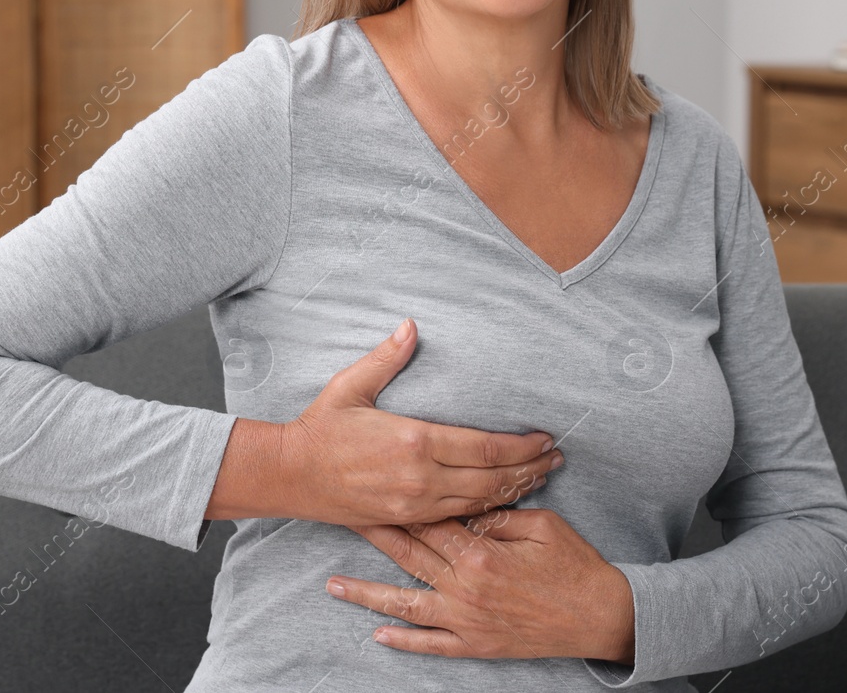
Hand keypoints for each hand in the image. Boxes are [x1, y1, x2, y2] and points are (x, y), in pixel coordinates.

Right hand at [279, 318, 564, 526]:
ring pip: (479, 503)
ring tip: (540, 478)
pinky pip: (457, 518)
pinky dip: (486, 510)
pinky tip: (502, 502)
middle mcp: (420, 478)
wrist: (290, 475)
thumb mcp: (352, 385)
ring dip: (514, 491)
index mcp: (414, 441)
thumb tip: (412, 325)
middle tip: (556, 459)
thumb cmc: (320, 427)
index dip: (522, 446)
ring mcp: (414, 505)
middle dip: (529, 470)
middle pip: (491, 479)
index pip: (485, 447)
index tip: (545, 438)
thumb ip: (388, 357)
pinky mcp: (406, 521)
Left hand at [325, 506, 636, 663]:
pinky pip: (431, 645)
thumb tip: (465, 505)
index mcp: (481, 553)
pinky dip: (403, 641)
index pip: (429, 521)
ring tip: (333, 586)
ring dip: (367, 595)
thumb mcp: (541, 525)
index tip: (369, 490)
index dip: (398, 504)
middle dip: (372, 536)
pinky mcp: (476, 645)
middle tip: (339, 520)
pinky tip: (377, 634)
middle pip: (408, 555)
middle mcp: (465, 587)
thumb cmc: (575, 565)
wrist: (601, 616)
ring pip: (405, 605)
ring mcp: (466, 620)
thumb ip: (498, 514)